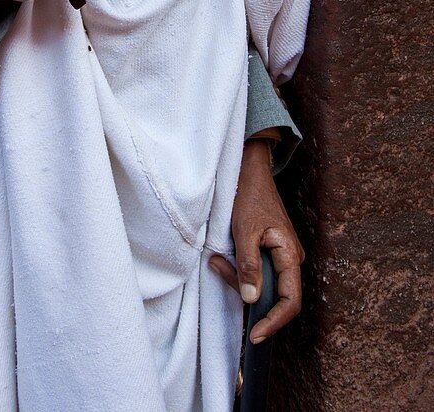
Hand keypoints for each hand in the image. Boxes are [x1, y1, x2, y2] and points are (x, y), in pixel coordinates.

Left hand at [208, 140, 304, 343]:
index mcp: (290, 255)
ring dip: (236, 277)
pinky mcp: (267, 251)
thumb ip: (249, 265)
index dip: (273, 322)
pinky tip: (220, 257)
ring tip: (216, 258)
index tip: (254, 336)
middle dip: (244, 290)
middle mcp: (290, 259)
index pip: (290, 301)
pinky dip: (236, 269)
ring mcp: (279, 256)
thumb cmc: (249, 196)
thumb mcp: (244, 230)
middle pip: (271, 294)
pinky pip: (254, 271)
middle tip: (219, 269)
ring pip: (260, 283)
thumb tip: (252, 300)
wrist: (248, 170)